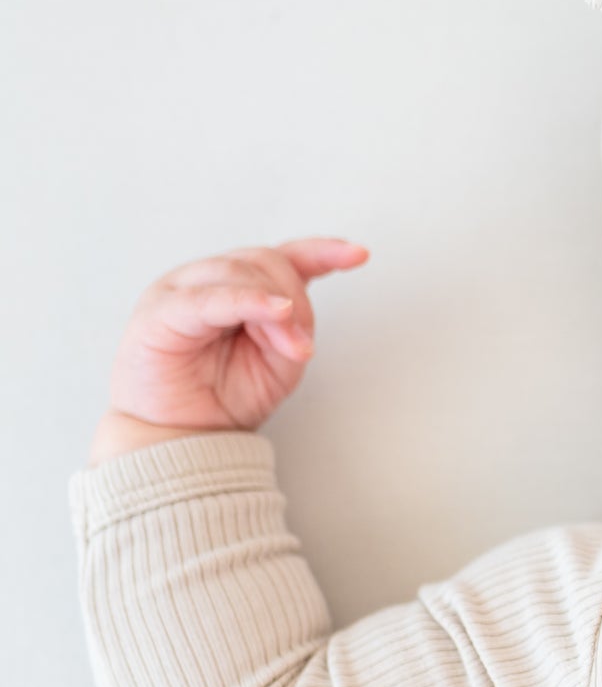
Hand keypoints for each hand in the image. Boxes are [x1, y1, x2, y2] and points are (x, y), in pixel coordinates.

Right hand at [102, 237, 369, 436]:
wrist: (184, 434)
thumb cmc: (228, 394)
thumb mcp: (281, 364)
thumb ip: (292, 331)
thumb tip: (289, 310)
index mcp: (241, 286)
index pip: (285, 255)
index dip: (322, 251)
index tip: (358, 255)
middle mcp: (209, 279)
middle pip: (266, 261)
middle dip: (297, 301)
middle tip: (301, 347)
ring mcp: (180, 290)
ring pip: (239, 272)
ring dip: (276, 309)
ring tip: (289, 349)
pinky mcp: (158, 313)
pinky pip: (206, 298)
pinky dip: (244, 300)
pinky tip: (273, 310)